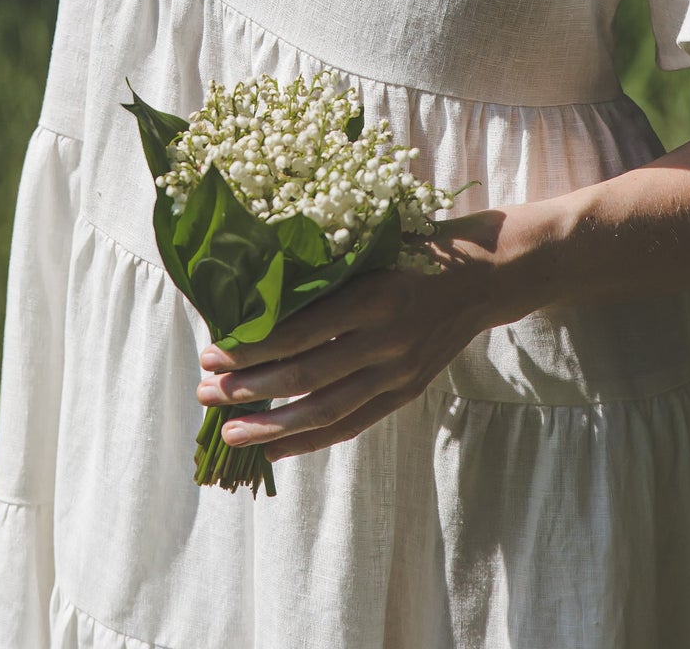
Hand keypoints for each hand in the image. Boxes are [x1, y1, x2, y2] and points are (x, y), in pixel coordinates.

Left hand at [194, 236, 499, 462]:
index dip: (253, 348)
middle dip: (250, 388)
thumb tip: (254, 290)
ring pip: (327, 409)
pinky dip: (311, 439)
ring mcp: (399, 371)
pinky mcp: (406, 392)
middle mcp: (386, 338)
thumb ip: (325, 268)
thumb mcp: (372, 241)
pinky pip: (353, 425)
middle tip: (205, 393)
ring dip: (274, 425)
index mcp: (373, 294)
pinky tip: (276, 448)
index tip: (212, 352)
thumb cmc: (416, 245)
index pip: (301, 331)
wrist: (484, 275)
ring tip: (229, 433)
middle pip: (307, 375)